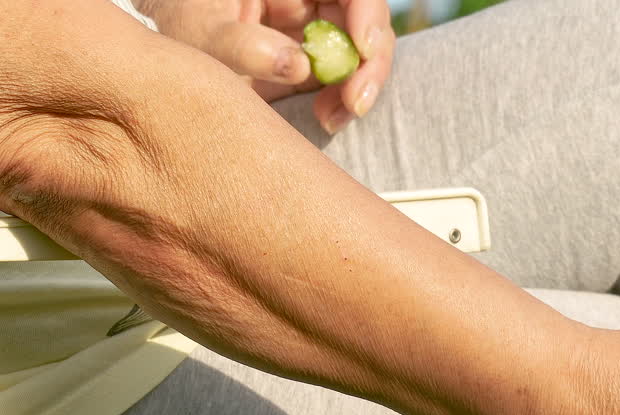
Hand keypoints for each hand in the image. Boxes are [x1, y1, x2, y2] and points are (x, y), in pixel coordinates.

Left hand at [136, 0, 393, 132]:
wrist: (167, 56)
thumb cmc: (179, 25)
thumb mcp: (196, 31)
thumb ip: (238, 44)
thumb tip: (297, 65)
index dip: (366, 13)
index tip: (363, 48)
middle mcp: (311, 0)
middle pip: (367, 20)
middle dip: (370, 62)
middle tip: (356, 101)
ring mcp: (318, 30)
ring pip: (364, 53)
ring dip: (359, 87)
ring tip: (332, 116)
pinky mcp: (317, 62)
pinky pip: (347, 79)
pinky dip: (344, 102)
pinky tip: (327, 118)